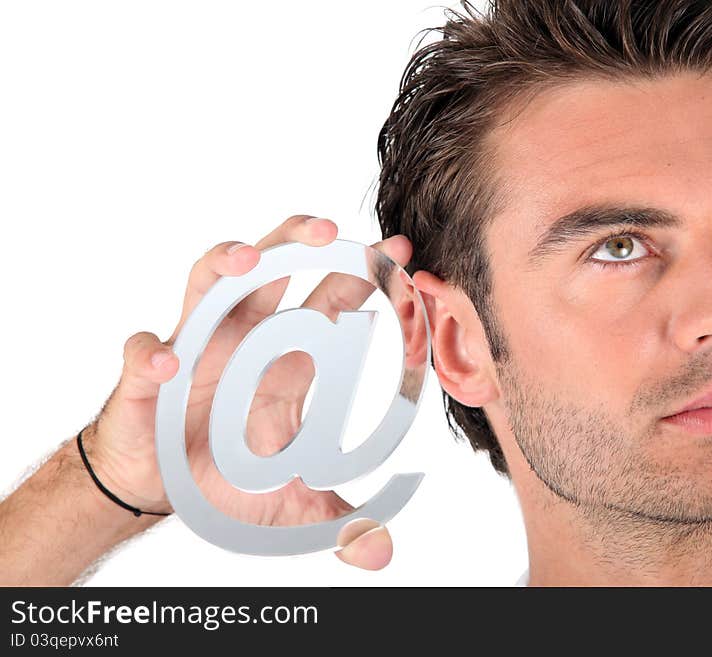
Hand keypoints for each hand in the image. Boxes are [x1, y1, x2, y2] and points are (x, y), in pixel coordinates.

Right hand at [83, 215, 413, 570]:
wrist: (159, 487)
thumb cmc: (226, 476)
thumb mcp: (291, 504)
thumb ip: (339, 521)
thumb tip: (384, 555)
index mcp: (287, 358)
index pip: (330, 300)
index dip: (363, 273)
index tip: (399, 251)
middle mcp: (243, 338)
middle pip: (272, 268)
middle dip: (298, 241)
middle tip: (332, 231)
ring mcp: (195, 349)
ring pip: (207, 286)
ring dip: (225, 265)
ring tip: (249, 258)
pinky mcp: (147, 378)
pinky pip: (145, 353)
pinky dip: (153, 356)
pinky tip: (169, 366)